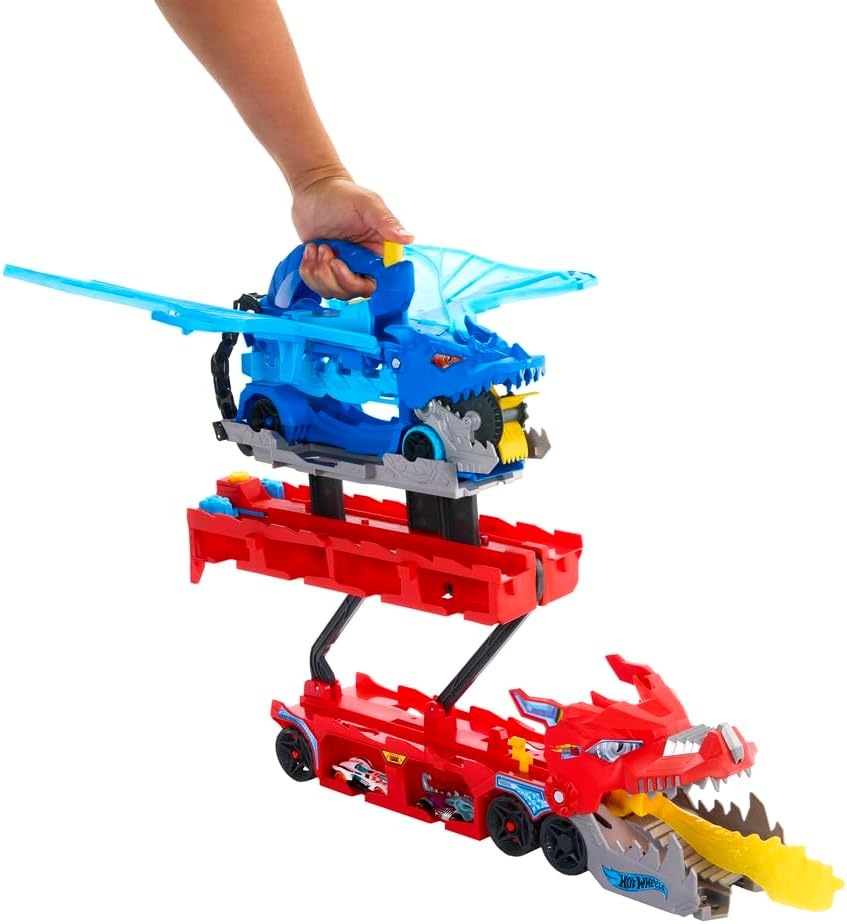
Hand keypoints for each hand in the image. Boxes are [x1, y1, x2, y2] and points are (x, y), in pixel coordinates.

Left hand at [292, 175, 413, 299]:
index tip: (348, 266)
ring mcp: (342, 269)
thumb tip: (409, 238)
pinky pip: (316, 286)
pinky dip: (308, 272)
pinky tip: (310, 250)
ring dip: (320, 273)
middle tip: (327, 252)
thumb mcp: (367, 204)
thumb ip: (387, 222)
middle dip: (336, 277)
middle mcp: (361, 265)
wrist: (314, 190)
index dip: (362, 283)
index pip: (378, 283)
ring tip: (318, 248)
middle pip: (354, 292)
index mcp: (377, 252)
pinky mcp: (324, 270)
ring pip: (333, 292)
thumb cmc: (343, 194)